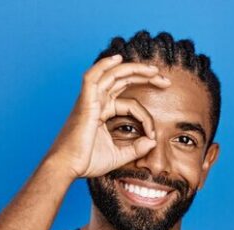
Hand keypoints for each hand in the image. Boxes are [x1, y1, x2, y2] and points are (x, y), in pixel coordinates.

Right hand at [44, 54, 169, 178]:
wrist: (68, 167)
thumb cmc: (87, 162)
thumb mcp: (118, 156)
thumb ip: (136, 149)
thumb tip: (152, 141)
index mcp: (103, 112)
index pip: (131, 104)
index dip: (146, 117)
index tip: (153, 134)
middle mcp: (97, 102)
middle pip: (123, 81)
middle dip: (145, 77)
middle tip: (166, 80)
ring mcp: (90, 100)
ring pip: (113, 75)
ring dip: (133, 69)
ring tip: (153, 69)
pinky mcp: (85, 103)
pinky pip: (92, 77)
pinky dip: (104, 65)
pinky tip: (118, 58)